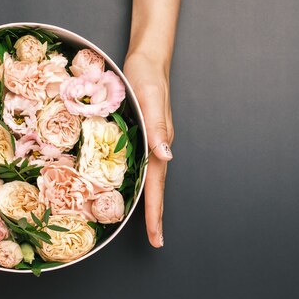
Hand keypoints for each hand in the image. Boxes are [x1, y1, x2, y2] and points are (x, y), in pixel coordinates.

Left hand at [124, 53, 173, 247]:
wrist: (147, 58)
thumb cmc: (146, 75)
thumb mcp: (150, 98)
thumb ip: (158, 126)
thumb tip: (167, 157)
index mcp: (160, 142)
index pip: (157, 184)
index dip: (155, 212)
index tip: (157, 238)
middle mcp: (157, 146)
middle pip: (156, 187)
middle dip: (155, 215)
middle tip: (154, 240)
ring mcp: (151, 140)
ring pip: (150, 177)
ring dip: (149, 200)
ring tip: (146, 223)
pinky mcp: (143, 133)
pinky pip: (141, 163)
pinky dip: (139, 181)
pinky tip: (131, 186)